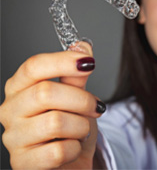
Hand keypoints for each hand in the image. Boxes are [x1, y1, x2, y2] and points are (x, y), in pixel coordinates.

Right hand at [0, 42, 103, 168]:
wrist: (69, 162)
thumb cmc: (69, 125)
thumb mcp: (75, 95)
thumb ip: (76, 73)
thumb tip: (81, 47)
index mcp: (20, 86)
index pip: (34, 66)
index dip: (63, 61)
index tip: (89, 62)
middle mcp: (10, 109)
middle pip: (46, 92)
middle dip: (81, 99)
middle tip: (97, 105)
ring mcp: (13, 137)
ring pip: (55, 122)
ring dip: (81, 125)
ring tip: (82, 128)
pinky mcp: (22, 163)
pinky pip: (57, 151)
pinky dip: (75, 148)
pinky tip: (72, 147)